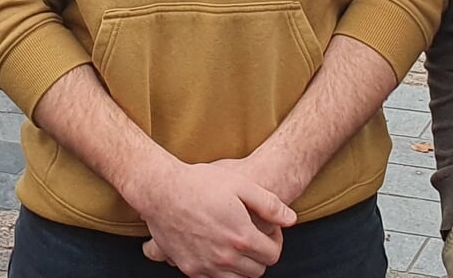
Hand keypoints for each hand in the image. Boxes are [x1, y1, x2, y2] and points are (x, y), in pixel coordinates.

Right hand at [128, 159, 295, 276]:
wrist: (161, 191)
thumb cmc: (201, 183)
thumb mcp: (241, 184)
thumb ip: (270, 204)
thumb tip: (291, 219)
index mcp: (242, 237)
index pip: (272, 255)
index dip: (275, 241)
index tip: (267, 230)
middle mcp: (225, 258)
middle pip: (257, 271)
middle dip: (260, 254)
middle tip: (253, 236)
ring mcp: (206, 267)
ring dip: (242, 265)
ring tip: (235, 243)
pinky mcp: (190, 269)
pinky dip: (221, 270)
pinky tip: (218, 249)